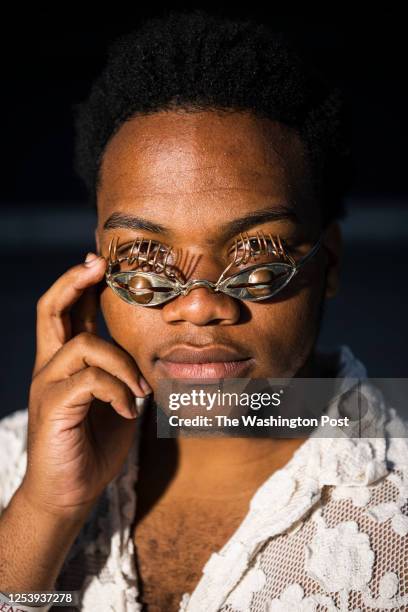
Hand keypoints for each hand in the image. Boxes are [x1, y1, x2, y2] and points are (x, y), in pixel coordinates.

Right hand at [19, 252, 151, 520]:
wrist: (69, 494)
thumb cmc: (94, 447)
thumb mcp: (116, 402)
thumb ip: (122, 376)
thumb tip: (146, 356)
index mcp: (65, 363)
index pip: (67, 313)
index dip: (80, 284)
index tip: (98, 263)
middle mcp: (50, 367)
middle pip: (51, 309)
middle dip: (75, 281)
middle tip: (96, 264)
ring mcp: (47, 385)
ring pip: (84, 344)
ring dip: (122, 363)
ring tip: (141, 392)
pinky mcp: (52, 407)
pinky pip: (90, 380)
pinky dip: (117, 390)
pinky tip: (128, 410)